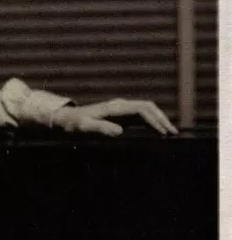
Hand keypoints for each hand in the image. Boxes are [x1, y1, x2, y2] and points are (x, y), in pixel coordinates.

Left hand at [51, 100, 177, 136]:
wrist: (65, 119)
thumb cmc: (73, 124)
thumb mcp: (83, 127)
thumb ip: (100, 128)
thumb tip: (120, 131)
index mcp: (114, 107)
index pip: (142, 109)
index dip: (154, 120)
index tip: (163, 132)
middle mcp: (120, 105)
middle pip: (148, 107)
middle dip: (162, 119)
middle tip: (173, 133)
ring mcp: (121, 109)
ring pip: (146, 111)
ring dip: (158, 120)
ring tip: (169, 134)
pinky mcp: (120, 115)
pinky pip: (139, 116)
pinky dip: (150, 122)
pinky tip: (156, 132)